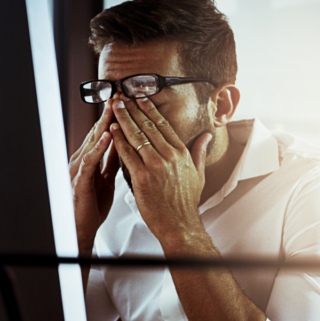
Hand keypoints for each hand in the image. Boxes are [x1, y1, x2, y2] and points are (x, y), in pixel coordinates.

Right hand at [69, 99, 119, 253]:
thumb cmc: (92, 205)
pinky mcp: (79, 181)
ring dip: (103, 124)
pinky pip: (90, 161)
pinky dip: (99, 148)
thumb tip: (124, 145)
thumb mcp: (106, 179)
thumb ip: (113, 161)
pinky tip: (108, 137)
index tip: (126, 99)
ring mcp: (79, 168)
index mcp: (92, 159)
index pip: (104, 132)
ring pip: (93, 142)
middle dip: (109, 112)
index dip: (115, 115)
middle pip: (98, 131)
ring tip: (114, 108)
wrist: (81, 228)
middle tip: (119, 93)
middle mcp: (83, 159)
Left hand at [109, 96, 212, 247]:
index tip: (141, 98)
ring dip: (124, 119)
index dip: (150, 110)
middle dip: (134, 109)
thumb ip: (200, 152)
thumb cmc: (186, 203)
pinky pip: (127, 154)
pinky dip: (119, 140)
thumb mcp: (199, 174)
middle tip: (123, 96)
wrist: (180, 224)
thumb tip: (207, 136)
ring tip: (115, 107)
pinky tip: (112, 130)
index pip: (164, 125)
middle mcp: (169, 156)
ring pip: (137, 136)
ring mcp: (156, 166)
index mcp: (181, 153)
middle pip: (148, 126)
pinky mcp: (143, 177)